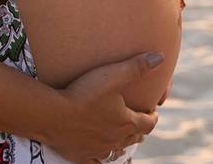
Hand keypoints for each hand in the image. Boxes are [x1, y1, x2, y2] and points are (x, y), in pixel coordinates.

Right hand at [46, 52, 165, 162]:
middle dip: (139, 130)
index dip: (153, 117)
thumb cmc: (85, 94)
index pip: (148, 123)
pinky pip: (95, 161)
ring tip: (122, 137)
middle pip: (133, 137)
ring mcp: (97, 150)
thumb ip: (137, 66)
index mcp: (126, 122)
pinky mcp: (80, 156)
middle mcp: (115, 140)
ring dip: (122, 143)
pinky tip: (99, 154)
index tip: (153, 111)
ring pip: (116, 150)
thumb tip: (160, 58)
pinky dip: (100, 157)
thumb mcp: (114, 75)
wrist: (52, 115)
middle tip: (139, 122)